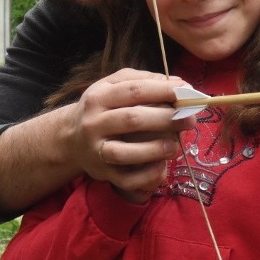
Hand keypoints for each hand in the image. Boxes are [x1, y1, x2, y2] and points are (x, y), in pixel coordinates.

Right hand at [64, 68, 195, 196]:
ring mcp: (96, 150)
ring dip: (155, 149)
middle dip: (166, 118)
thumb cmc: (101, 108)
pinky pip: (126, 179)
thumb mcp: (112, 86)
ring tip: (175, 145)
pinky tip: (162, 166)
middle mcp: (94, 123)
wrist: (69, 138)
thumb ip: (142, 80)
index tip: (187, 91)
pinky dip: (146, 175)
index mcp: (98, 97)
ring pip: (125, 152)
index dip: (163, 91)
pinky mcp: (102, 173)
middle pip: (132, 119)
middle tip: (190, 119)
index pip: (134, 91)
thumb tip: (176, 82)